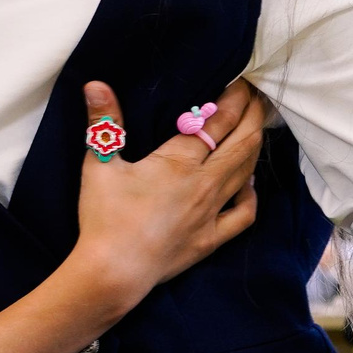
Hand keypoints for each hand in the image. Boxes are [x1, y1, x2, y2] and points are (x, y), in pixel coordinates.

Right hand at [65, 78, 263, 313]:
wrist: (115, 270)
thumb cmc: (104, 217)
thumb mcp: (98, 165)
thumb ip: (103, 123)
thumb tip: (95, 84)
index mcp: (179, 161)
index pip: (216, 122)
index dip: (233, 99)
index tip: (241, 82)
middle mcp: (204, 183)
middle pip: (241, 142)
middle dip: (253, 116)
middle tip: (257, 97)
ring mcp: (212, 212)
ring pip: (245, 172)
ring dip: (255, 147)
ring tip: (256, 130)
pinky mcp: (212, 238)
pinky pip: (243, 213)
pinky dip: (250, 194)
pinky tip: (248, 184)